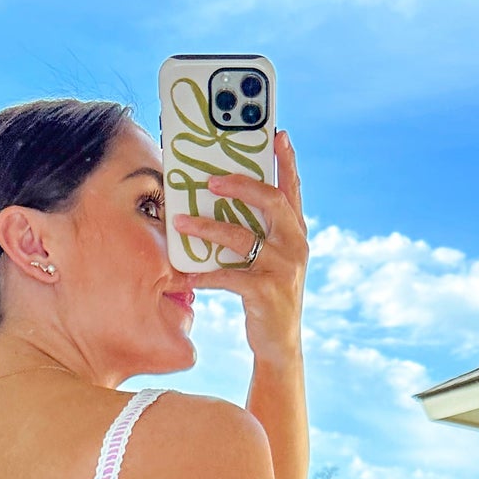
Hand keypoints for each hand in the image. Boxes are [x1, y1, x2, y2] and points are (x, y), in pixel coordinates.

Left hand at [170, 127, 307, 362]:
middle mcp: (295, 246)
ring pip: (242, 237)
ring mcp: (283, 269)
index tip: (277, 134)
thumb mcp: (270, 260)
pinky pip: (230, 276)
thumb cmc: (267, 296)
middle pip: (271, 202)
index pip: (292, 190)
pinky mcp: (266, 292)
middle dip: (240, 185)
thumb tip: (219, 203)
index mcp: (296, 233)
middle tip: (210, 181)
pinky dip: (206, 274)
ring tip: (181, 223)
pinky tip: (187, 274)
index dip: (286, 162)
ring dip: (208, 228)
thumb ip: (258, 233)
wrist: (279, 344)